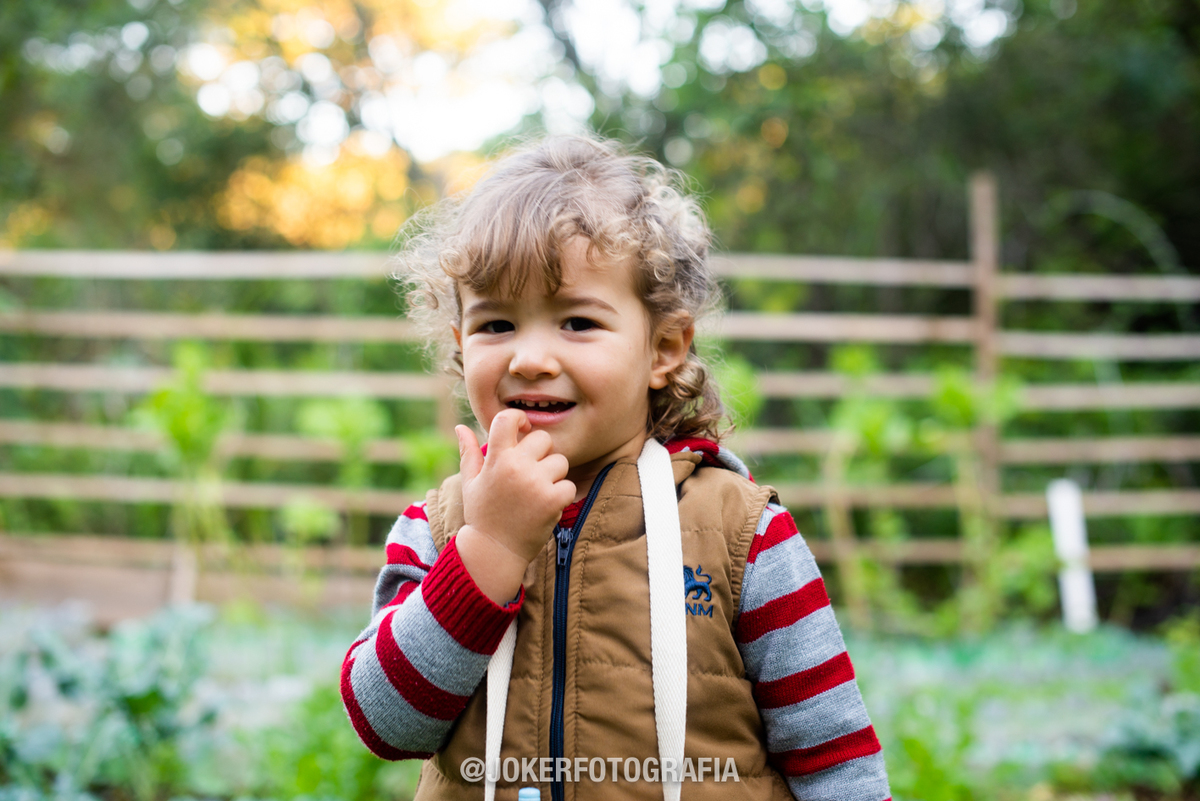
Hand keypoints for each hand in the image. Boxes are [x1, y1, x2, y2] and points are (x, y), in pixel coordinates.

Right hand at [456, 410, 574, 564]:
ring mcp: (536, 482)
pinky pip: (569, 485)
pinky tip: (545, 506)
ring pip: (560, 461)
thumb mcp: (471, 483)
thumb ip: (468, 453)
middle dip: (541, 454)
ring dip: (553, 475)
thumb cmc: (483, 514)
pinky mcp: (553, 499)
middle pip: (543, 438)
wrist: (494, 551)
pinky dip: (562, 496)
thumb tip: (461, 427)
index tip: (523, 431)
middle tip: (530, 474)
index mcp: (496, 458)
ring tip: (536, 493)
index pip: (508, 419)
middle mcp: (516, 466)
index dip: (519, 419)